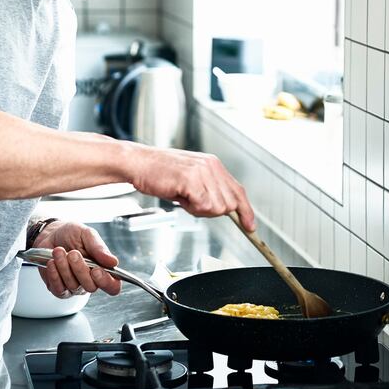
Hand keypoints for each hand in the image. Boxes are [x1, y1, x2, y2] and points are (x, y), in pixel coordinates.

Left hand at [33, 221, 121, 296]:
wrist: (50, 234)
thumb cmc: (71, 234)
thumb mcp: (87, 234)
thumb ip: (99, 248)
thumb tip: (113, 262)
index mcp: (102, 268)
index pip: (113, 286)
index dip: (106, 282)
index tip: (96, 270)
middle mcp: (90, 280)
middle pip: (91, 287)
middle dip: (80, 269)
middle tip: (73, 253)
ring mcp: (74, 286)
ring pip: (73, 286)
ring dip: (64, 267)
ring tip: (58, 251)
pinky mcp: (59, 288)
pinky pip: (59, 289)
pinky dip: (54, 275)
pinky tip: (52, 262)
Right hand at [125, 145, 255, 230]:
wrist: (138, 163)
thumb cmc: (159, 173)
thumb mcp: (191, 178)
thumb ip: (209, 190)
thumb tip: (222, 208)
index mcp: (213, 164)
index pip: (238, 191)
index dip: (246, 211)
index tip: (250, 225)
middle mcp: (211, 166)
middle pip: (229, 203)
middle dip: (212, 211)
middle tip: (191, 203)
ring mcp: (203, 172)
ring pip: (218, 207)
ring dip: (199, 210)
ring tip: (184, 197)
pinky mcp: (192, 180)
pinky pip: (204, 206)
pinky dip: (192, 208)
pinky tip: (180, 196)